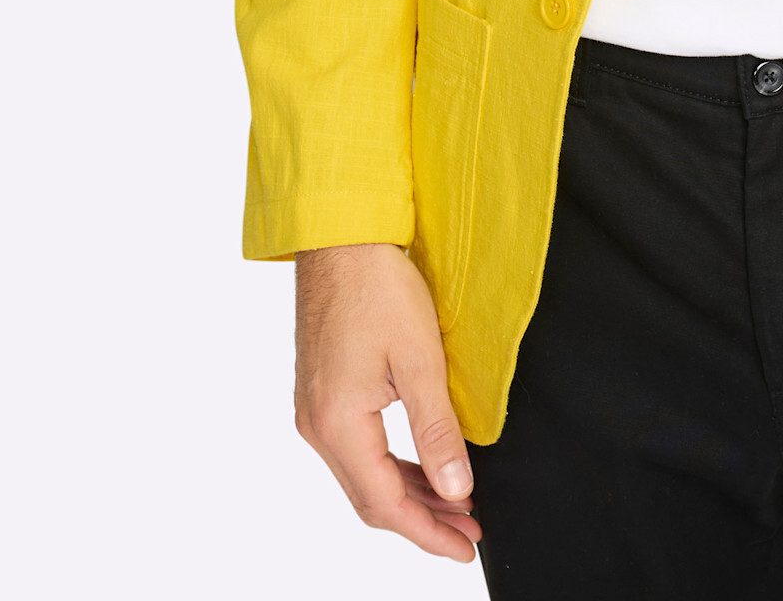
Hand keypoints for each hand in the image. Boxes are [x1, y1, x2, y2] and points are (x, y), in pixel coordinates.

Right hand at [293, 241, 483, 561]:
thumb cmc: (376, 285)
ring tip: (454, 502)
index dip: (428, 533)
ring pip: (363, 476)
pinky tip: (421, 466)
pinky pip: (356, 450)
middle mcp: (316, 426)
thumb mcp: (419, 359)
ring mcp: (314, 409)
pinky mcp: (320, 392)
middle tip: (468, 530)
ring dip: (408, 494)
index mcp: (337, 423)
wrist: (339, 235)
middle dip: (421, 519)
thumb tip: (456, 487)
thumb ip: (437, 430)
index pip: (385, 504)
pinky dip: (390, 466)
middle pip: (370, 498)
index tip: (465, 548)